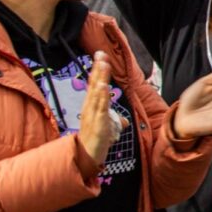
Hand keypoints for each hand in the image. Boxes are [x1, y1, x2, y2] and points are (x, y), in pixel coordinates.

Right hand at [76, 51, 121, 169]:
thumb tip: (124, 120)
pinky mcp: (98, 124)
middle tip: (101, 54)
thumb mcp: (109, 128)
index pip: (95, 85)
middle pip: (94, 85)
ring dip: (100, 78)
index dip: (98, 70)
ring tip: (103, 65)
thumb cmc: (96, 141)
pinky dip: (102, 97)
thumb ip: (116, 121)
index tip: (100, 56)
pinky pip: (100, 108)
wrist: (87, 157)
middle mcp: (90, 108)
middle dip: (98, 69)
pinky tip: (103, 86)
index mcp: (92, 106)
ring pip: (97, 94)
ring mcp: (93, 115)